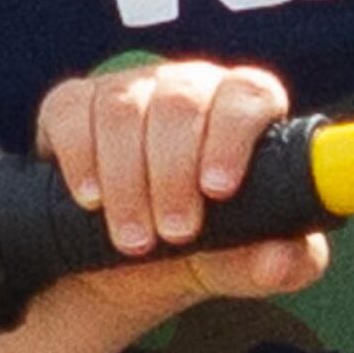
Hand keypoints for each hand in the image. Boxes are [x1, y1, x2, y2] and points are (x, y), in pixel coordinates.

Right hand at [35, 57, 327, 304]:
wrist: (128, 264)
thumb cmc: (206, 249)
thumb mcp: (246, 265)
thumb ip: (282, 264)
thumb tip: (281, 259)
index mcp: (243, 109)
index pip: (248, 95)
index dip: (232, 137)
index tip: (218, 190)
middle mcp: (189, 87)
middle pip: (181, 102)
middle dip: (173, 175)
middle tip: (173, 234)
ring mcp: (130, 89)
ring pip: (124, 109)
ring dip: (126, 181)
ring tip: (134, 239)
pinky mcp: (74, 103)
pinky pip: (72, 111)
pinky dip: (79, 158)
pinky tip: (90, 198)